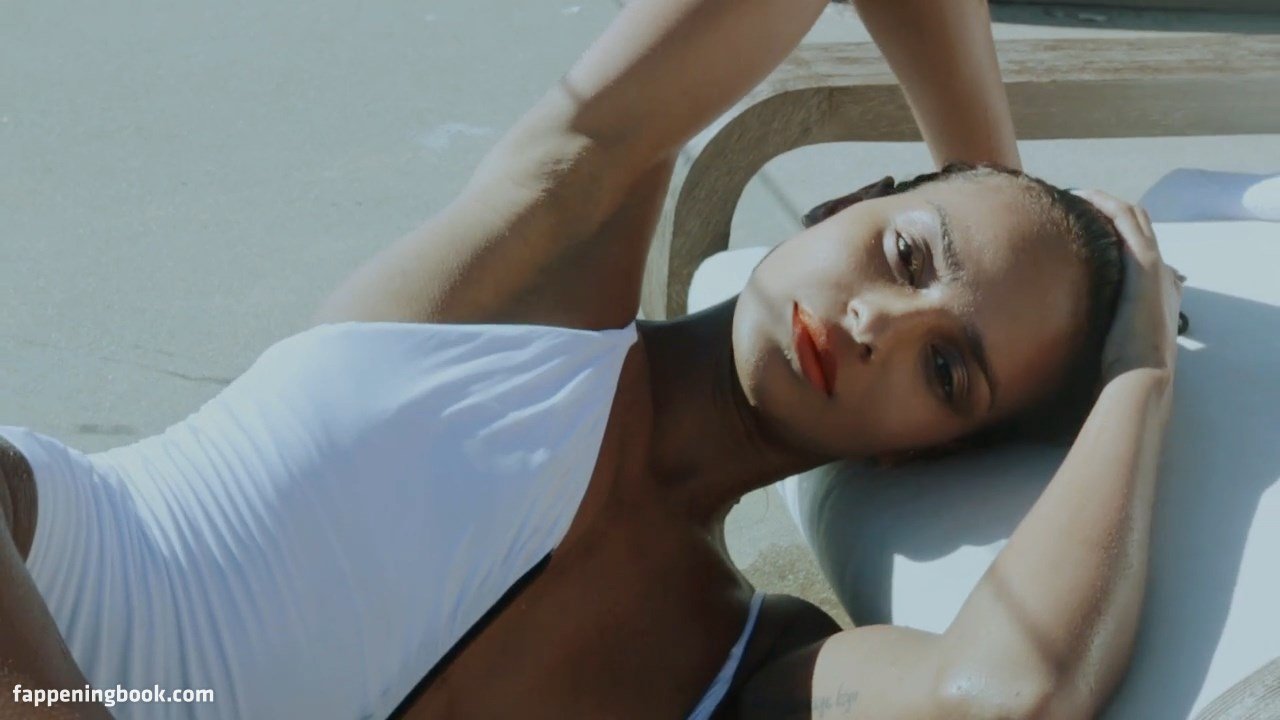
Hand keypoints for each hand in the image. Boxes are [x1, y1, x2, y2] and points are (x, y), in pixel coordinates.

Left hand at [1072, 190, 1182, 382]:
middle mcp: (1162, 275)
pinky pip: (1126, 219)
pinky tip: (1083, 197)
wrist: (1141, 377)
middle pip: (1140, 228)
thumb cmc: (1122, 371)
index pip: (1142, 252)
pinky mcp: (1145, 264)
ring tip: (1078, 194)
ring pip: (1135, 217)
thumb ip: (1099, 332)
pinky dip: (1106, 204)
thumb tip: (1069, 335)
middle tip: (1080, 203)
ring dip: (1107, 202)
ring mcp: (1156, 266)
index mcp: (1159, 293)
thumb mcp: (1111, 345)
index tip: (1088, 231)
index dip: (1118, 236)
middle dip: (1111, 212)